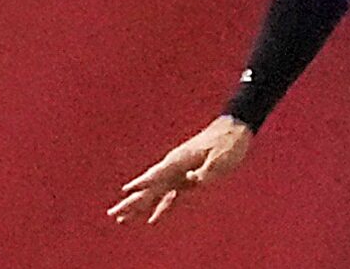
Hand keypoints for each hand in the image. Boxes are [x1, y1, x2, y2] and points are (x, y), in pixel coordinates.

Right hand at [109, 115, 252, 224]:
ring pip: (155, 195)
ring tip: (122, 220)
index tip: (126, 190)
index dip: (143, 182)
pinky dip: (161, 209)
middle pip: (149, 189)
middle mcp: (175, 168)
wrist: (236, 129)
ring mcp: (180, 174)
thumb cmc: (228, 141)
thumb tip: (190, 179)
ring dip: (140, 208)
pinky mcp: (189, 180)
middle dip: (132, 202)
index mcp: (180, 159)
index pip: (157, 173)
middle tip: (113, 214)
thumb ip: (206, 170)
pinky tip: (152, 221)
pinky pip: (171, 198)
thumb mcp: (221, 157)